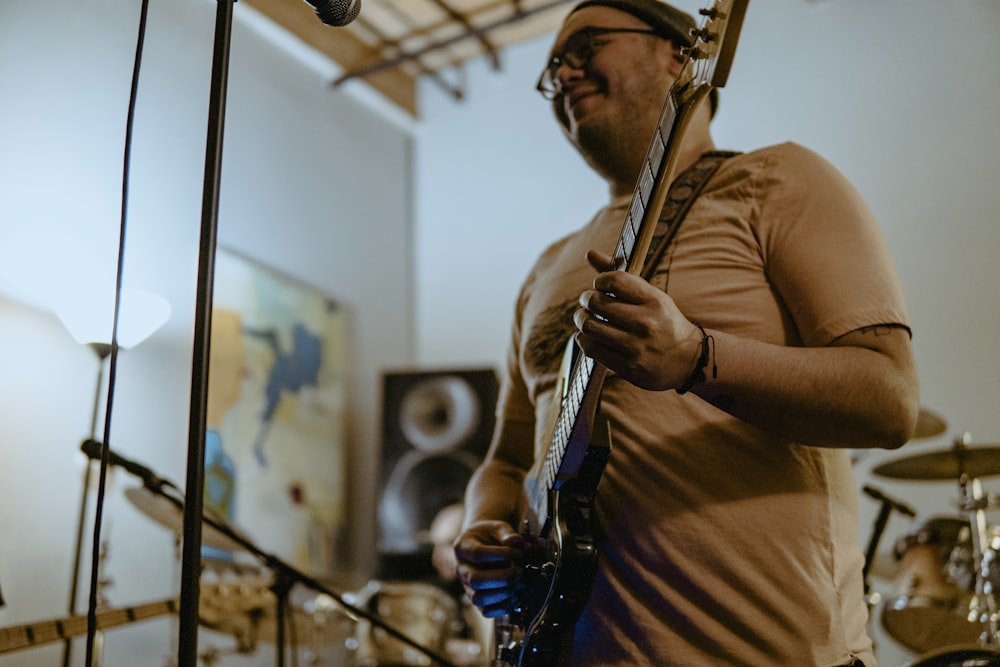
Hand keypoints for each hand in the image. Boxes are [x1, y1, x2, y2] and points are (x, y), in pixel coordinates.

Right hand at [453, 520, 524, 617]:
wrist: (484, 542)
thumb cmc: (490, 535)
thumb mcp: (498, 527)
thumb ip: (507, 534)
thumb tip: (518, 542)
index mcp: (462, 547)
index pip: (478, 554)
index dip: (501, 555)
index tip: (519, 552)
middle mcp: (461, 568)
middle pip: (476, 580)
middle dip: (503, 578)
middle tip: (520, 571)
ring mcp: (467, 586)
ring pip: (479, 598)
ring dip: (503, 593)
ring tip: (519, 584)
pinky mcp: (476, 598)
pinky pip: (485, 611)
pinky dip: (502, 607)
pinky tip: (515, 596)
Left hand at [574, 250, 701, 390]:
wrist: (689, 361)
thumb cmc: (664, 322)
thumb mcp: (651, 296)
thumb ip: (620, 276)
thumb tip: (590, 253)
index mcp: (654, 301)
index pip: (614, 280)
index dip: (600, 281)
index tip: (600, 286)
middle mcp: (645, 323)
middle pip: (597, 302)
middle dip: (586, 299)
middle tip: (588, 301)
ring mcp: (636, 346)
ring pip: (590, 326)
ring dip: (581, 319)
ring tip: (585, 317)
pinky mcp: (627, 366)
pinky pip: (591, 348)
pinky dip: (583, 339)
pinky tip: (588, 336)